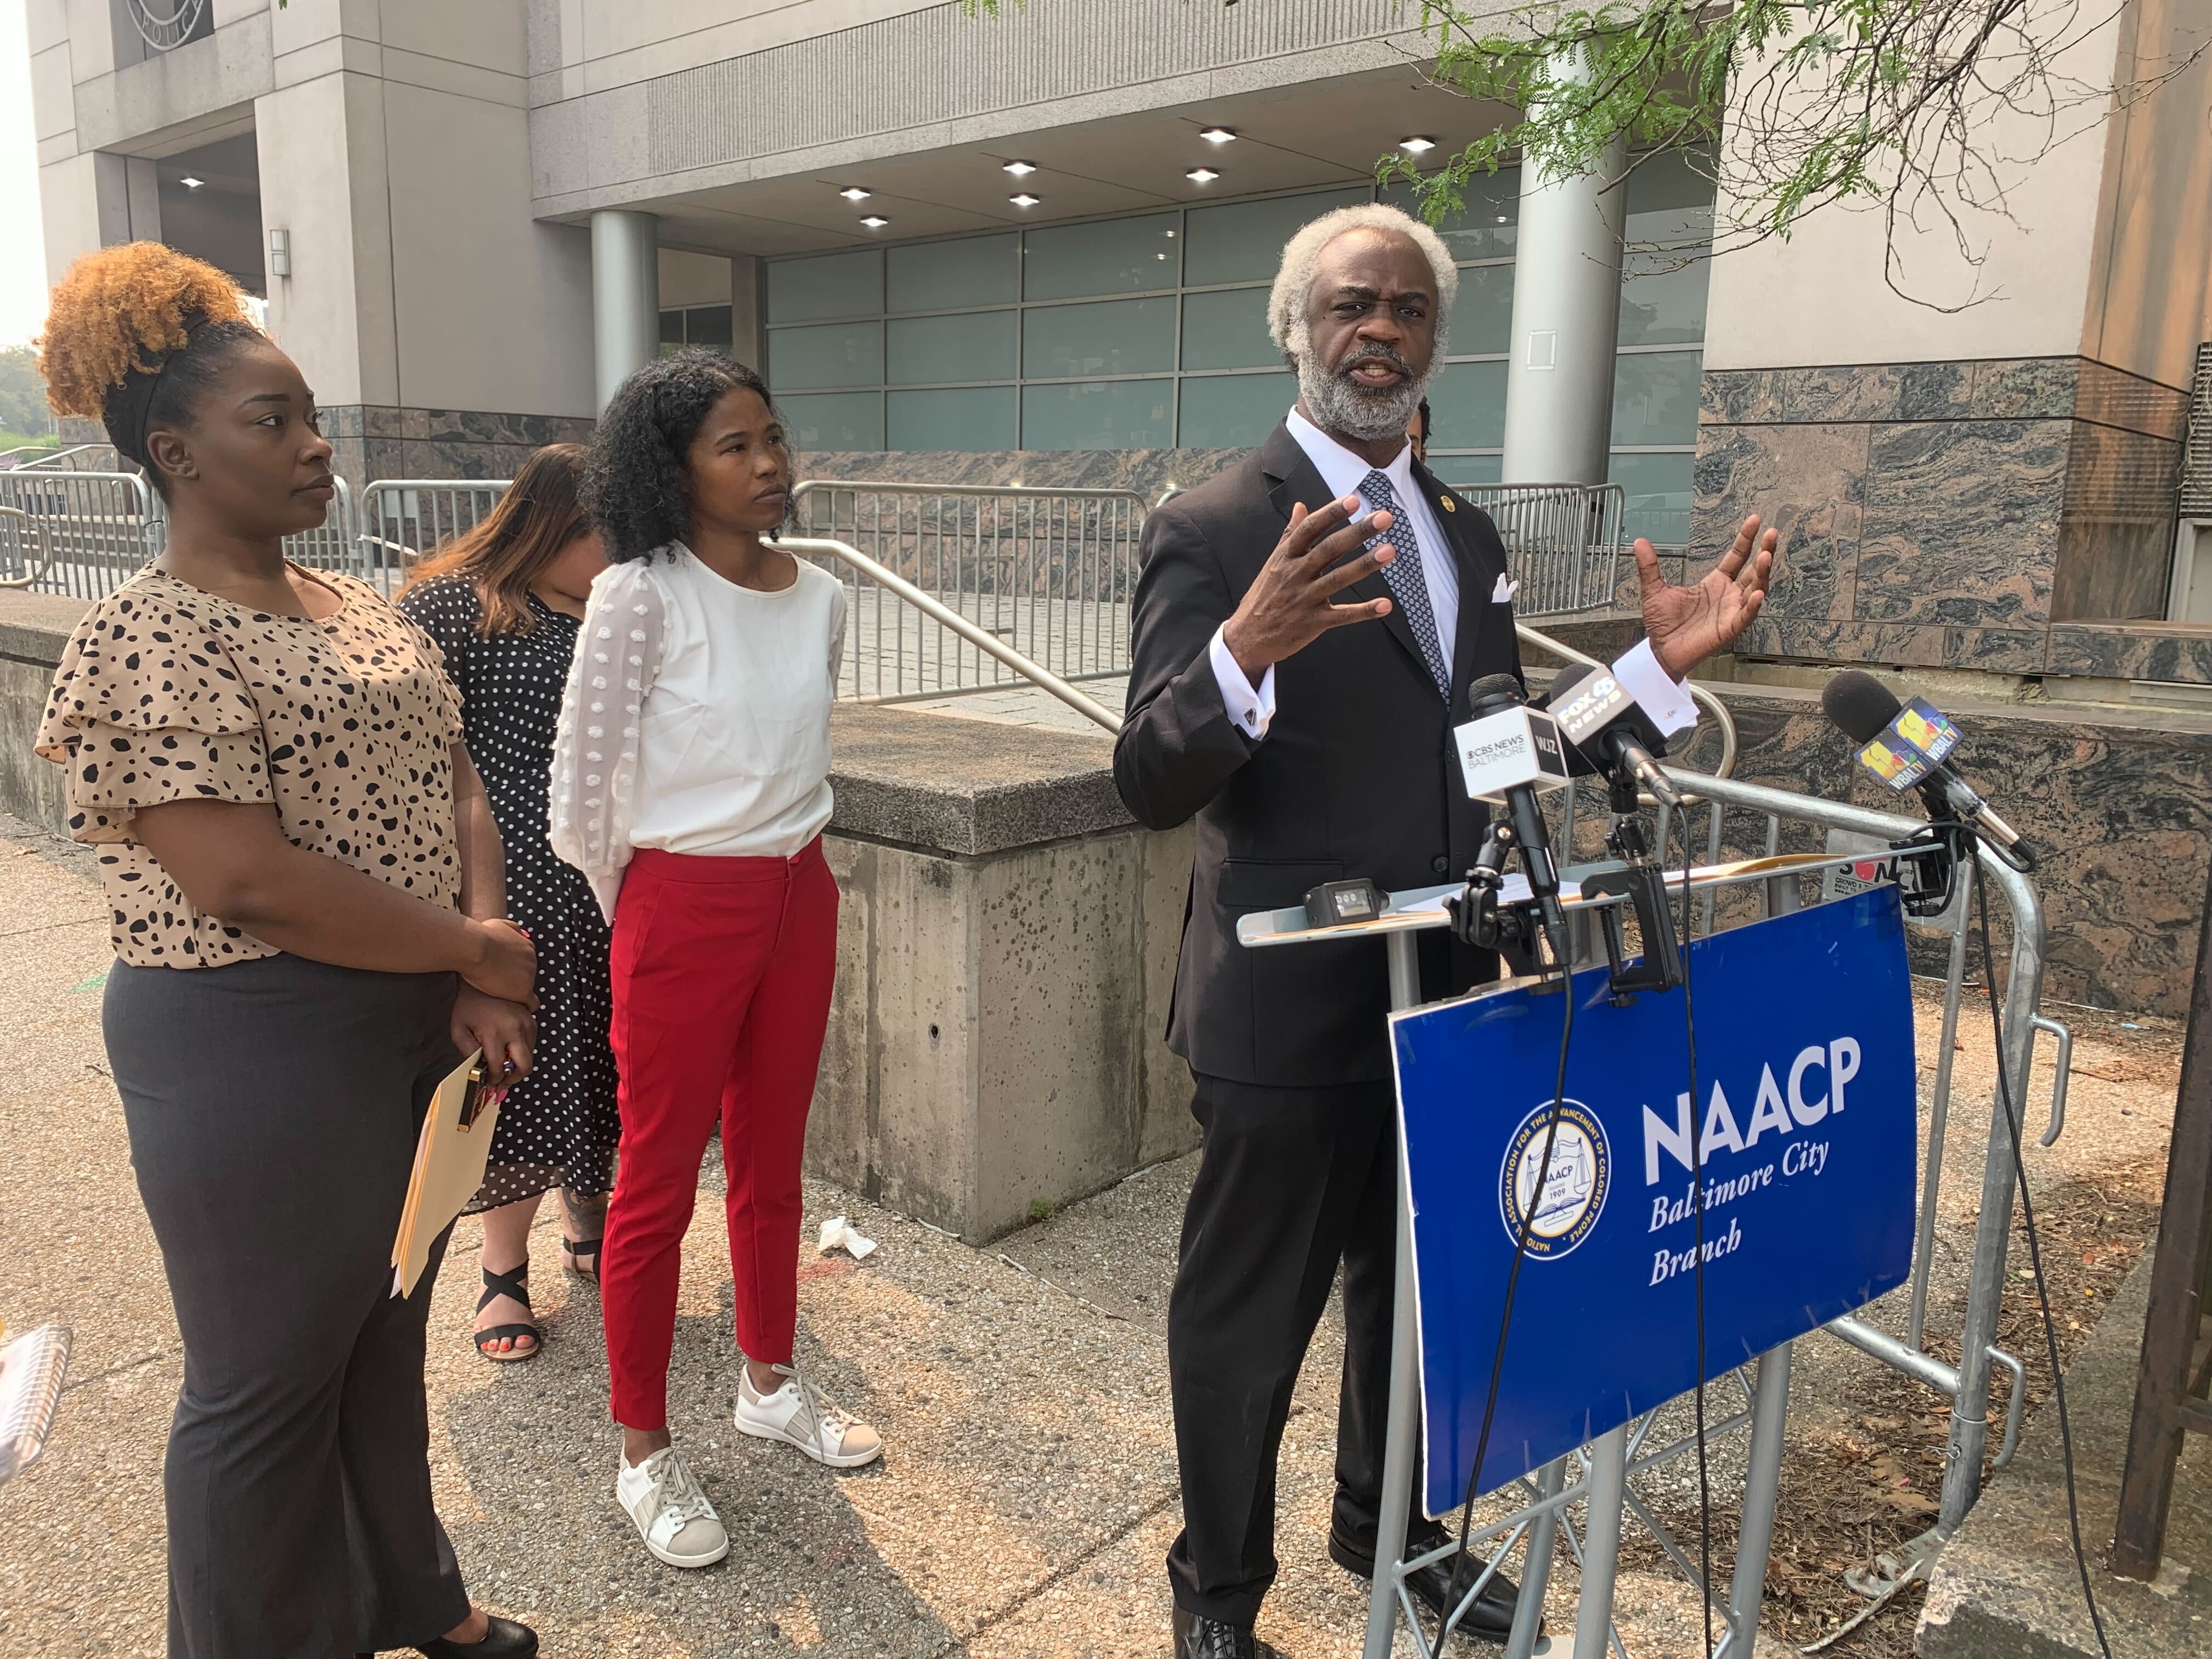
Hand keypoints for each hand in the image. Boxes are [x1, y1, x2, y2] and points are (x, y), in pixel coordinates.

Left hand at [453, 986, 534, 1083]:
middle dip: (514, 1078)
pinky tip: (510, 1050)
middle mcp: (515, 1030)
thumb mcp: (459, 1029)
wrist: (484, 977)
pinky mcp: (532, 1020)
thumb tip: (477, 1070)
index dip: (494, 1080)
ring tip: (505, 1066)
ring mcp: (527, 1024)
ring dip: (518, 1065)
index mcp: (494, 1034)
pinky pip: (532, 1044)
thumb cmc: (469, 1003)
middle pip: (525, 1066)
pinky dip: (523, 1051)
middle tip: (503, 1081)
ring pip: (531, 1056)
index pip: (499, 1068)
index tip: (489, 1082)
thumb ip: (466, 1052)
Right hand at [463, 918, 537, 1006]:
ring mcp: (530, 977)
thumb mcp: (498, 924)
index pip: (526, 963)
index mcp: (527, 947)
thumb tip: (521, 934)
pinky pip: (531, 1003)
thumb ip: (512, 928)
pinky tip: (518, 1010)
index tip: (505, 976)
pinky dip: (526, 1007)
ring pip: (527, 989)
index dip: (515, 971)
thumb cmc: (481, 935)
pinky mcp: (523, 991)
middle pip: (527, 976)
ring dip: (517, 994)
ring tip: (505, 999)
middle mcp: (533, 961)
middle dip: (516, 982)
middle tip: (502, 989)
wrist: (476, 949)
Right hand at [1220, 495, 1398, 678]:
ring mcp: (1304, 598)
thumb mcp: (1274, 562)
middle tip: (1384, 518)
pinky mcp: (1313, 622)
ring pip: (1338, 579)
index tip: (1353, 500)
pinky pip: (1342, 616)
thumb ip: (1290, 534)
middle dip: (1358, 532)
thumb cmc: (1264, 595)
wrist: (1247, 636)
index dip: (1331, 513)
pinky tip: (1385, 605)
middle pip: (1329, 549)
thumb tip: (1301, 506)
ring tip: (1390, 551)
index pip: (1310, 529)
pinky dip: (1364, 611)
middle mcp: (1295, 574)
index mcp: (1286, 556)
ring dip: (1365, 565)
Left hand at [1636, 513, 1778, 679]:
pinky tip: (1758, 593)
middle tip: (1771, 534)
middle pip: (1753, 570)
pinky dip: (1752, 605)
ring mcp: (1731, 611)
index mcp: (1715, 583)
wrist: (1660, 650)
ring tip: (1765, 556)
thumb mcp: (1654, 590)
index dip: (1746, 539)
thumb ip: (1650, 566)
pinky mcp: (1729, 628)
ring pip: (1755, 589)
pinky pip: (1745, 616)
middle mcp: (1728, 595)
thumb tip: (1640, 542)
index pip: (1737, 556)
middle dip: (1764, 551)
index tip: (1754, 521)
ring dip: (1762, 573)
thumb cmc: (1663, 624)